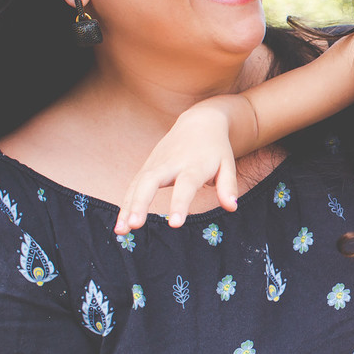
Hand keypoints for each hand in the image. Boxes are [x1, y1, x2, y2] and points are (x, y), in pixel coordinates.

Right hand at [114, 99, 239, 232]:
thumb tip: (231, 208)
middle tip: (134, 225)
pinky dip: (125, 204)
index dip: (180, 204)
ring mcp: (156, 164)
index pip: (186, 185)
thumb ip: (228, 187)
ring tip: (121, 231)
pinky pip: (133, 186)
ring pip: (137, 184)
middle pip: (151, 181)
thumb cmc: (215, 149)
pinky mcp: (147, 167)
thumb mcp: (227, 165)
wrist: (200, 123)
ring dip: (127, 207)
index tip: (175, 224)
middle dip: (141, 203)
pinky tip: (121, 225)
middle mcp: (170, 164)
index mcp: (193, 165)